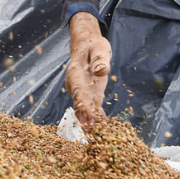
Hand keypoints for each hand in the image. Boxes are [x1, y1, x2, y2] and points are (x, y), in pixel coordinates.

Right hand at [66, 12, 110, 128]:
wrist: (88, 45)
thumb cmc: (93, 45)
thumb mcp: (98, 48)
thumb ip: (100, 60)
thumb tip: (101, 71)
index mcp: (76, 75)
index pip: (79, 92)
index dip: (83, 104)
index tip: (88, 115)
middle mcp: (77, 85)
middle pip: (79, 103)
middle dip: (84, 117)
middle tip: (90, 131)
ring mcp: (83, 90)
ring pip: (84, 107)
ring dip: (88, 120)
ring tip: (94, 133)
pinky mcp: (92, 93)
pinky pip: (93, 106)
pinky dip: (96, 116)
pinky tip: (103, 126)